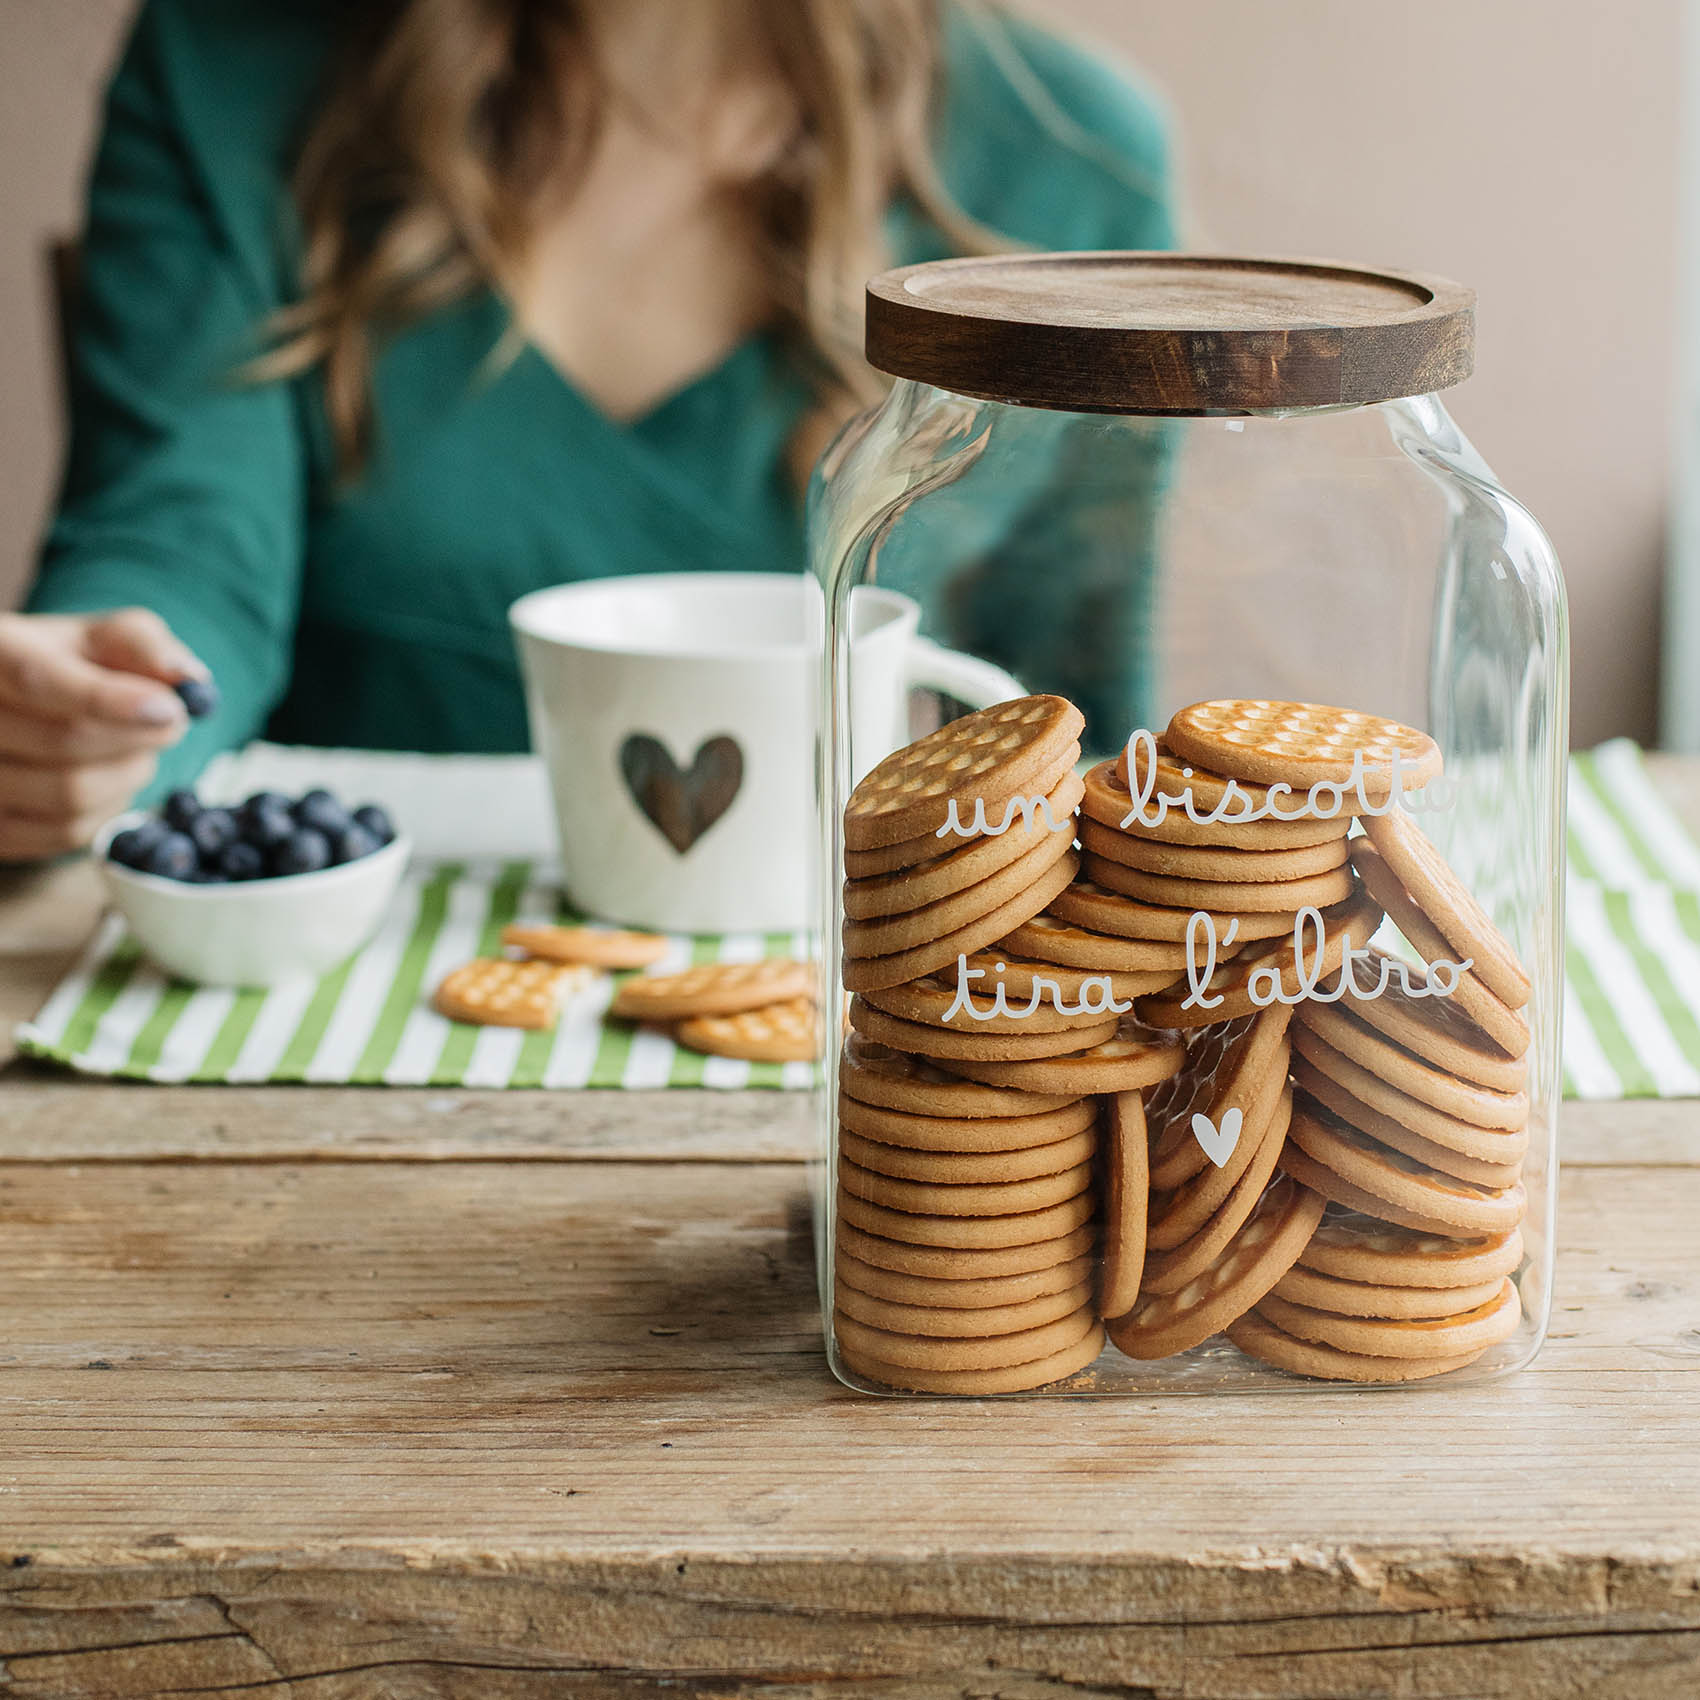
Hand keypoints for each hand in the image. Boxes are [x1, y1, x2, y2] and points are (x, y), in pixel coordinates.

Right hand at [0, 608, 202, 861]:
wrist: (17, 707)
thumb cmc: (68, 666)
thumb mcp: (100, 639)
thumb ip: (143, 645)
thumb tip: (187, 676)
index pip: (39, 680)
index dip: (109, 700)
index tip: (170, 710)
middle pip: (65, 741)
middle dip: (138, 737)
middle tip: (169, 723)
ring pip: (71, 794)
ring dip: (129, 775)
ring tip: (137, 750)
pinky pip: (66, 832)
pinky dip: (108, 808)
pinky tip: (111, 779)